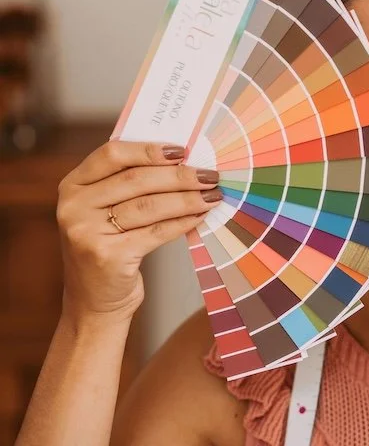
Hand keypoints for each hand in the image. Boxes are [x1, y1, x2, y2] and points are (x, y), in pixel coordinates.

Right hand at [56, 141, 221, 323]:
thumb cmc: (107, 246)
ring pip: (150, 205)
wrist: (93, 300)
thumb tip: (183, 159)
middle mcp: (74, 207)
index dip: (150, 149)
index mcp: (73, 185)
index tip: (183, 150)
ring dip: (188, 199)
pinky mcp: (108, 256)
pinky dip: (183, 222)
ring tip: (213, 195)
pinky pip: (157, 231)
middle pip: (137, 179)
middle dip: (180, 175)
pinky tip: (200, 216)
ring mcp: (88, 233)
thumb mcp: (104, 209)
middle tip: (210, 175)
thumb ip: (128, 182)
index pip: (112, 154)